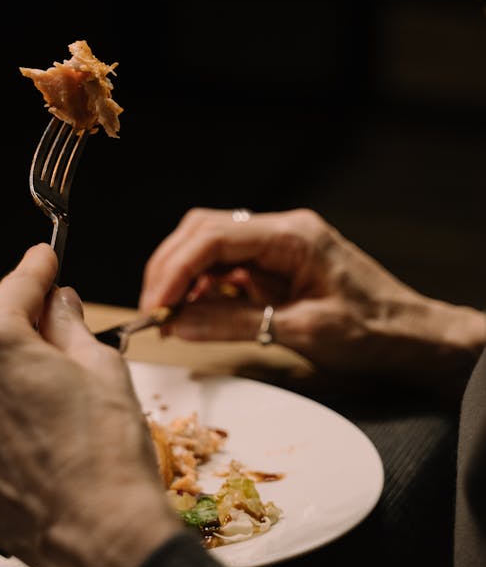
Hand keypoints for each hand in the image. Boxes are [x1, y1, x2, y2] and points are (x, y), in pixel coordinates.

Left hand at [0, 243, 179, 566]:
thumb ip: (68, 323)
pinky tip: (20, 427)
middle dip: (7, 314)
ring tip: (37, 384)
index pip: (16, 284)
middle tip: (46, 323)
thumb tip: (59, 304)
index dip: (38, 267)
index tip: (45, 258)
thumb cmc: (105, 454)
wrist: (98, 538)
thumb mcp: (101, 366)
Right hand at [140, 207, 485, 394]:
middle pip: (203, 231)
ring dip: (182, 276)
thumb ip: (235, 323)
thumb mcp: (303, 332)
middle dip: (170, 268)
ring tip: (167, 316)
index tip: (154, 303)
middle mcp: (281, 229)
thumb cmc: (373, 333)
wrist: (415, 337)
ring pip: (209, 245)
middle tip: (151, 311)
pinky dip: (202, 286)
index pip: (214, 237)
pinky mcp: (275, 264)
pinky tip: (193, 312)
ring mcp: (277, 245)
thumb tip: (178, 323)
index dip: (175, 268)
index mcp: (292, 235)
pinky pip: (226, 265)